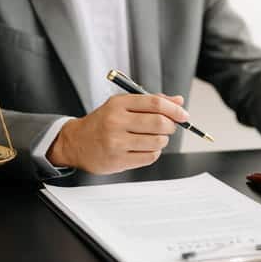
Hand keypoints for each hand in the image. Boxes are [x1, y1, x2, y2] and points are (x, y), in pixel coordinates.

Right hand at [47, 93, 188, 173]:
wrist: (76, 143)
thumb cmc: (102, 122)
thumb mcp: (122, 105)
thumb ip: (151, 101)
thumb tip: (178, 101)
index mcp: (118, 104)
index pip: (155, 103)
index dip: (174, 109)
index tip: (183, 114)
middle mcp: (116, 122)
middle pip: (159, 123)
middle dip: (171, 126)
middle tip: (168, 127)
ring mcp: (116, 143)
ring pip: (157, 142)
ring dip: (162, 140)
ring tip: (153, 138)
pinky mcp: (118, 160)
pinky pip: (150, 157)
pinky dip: (153, 153)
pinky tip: (144, 148)